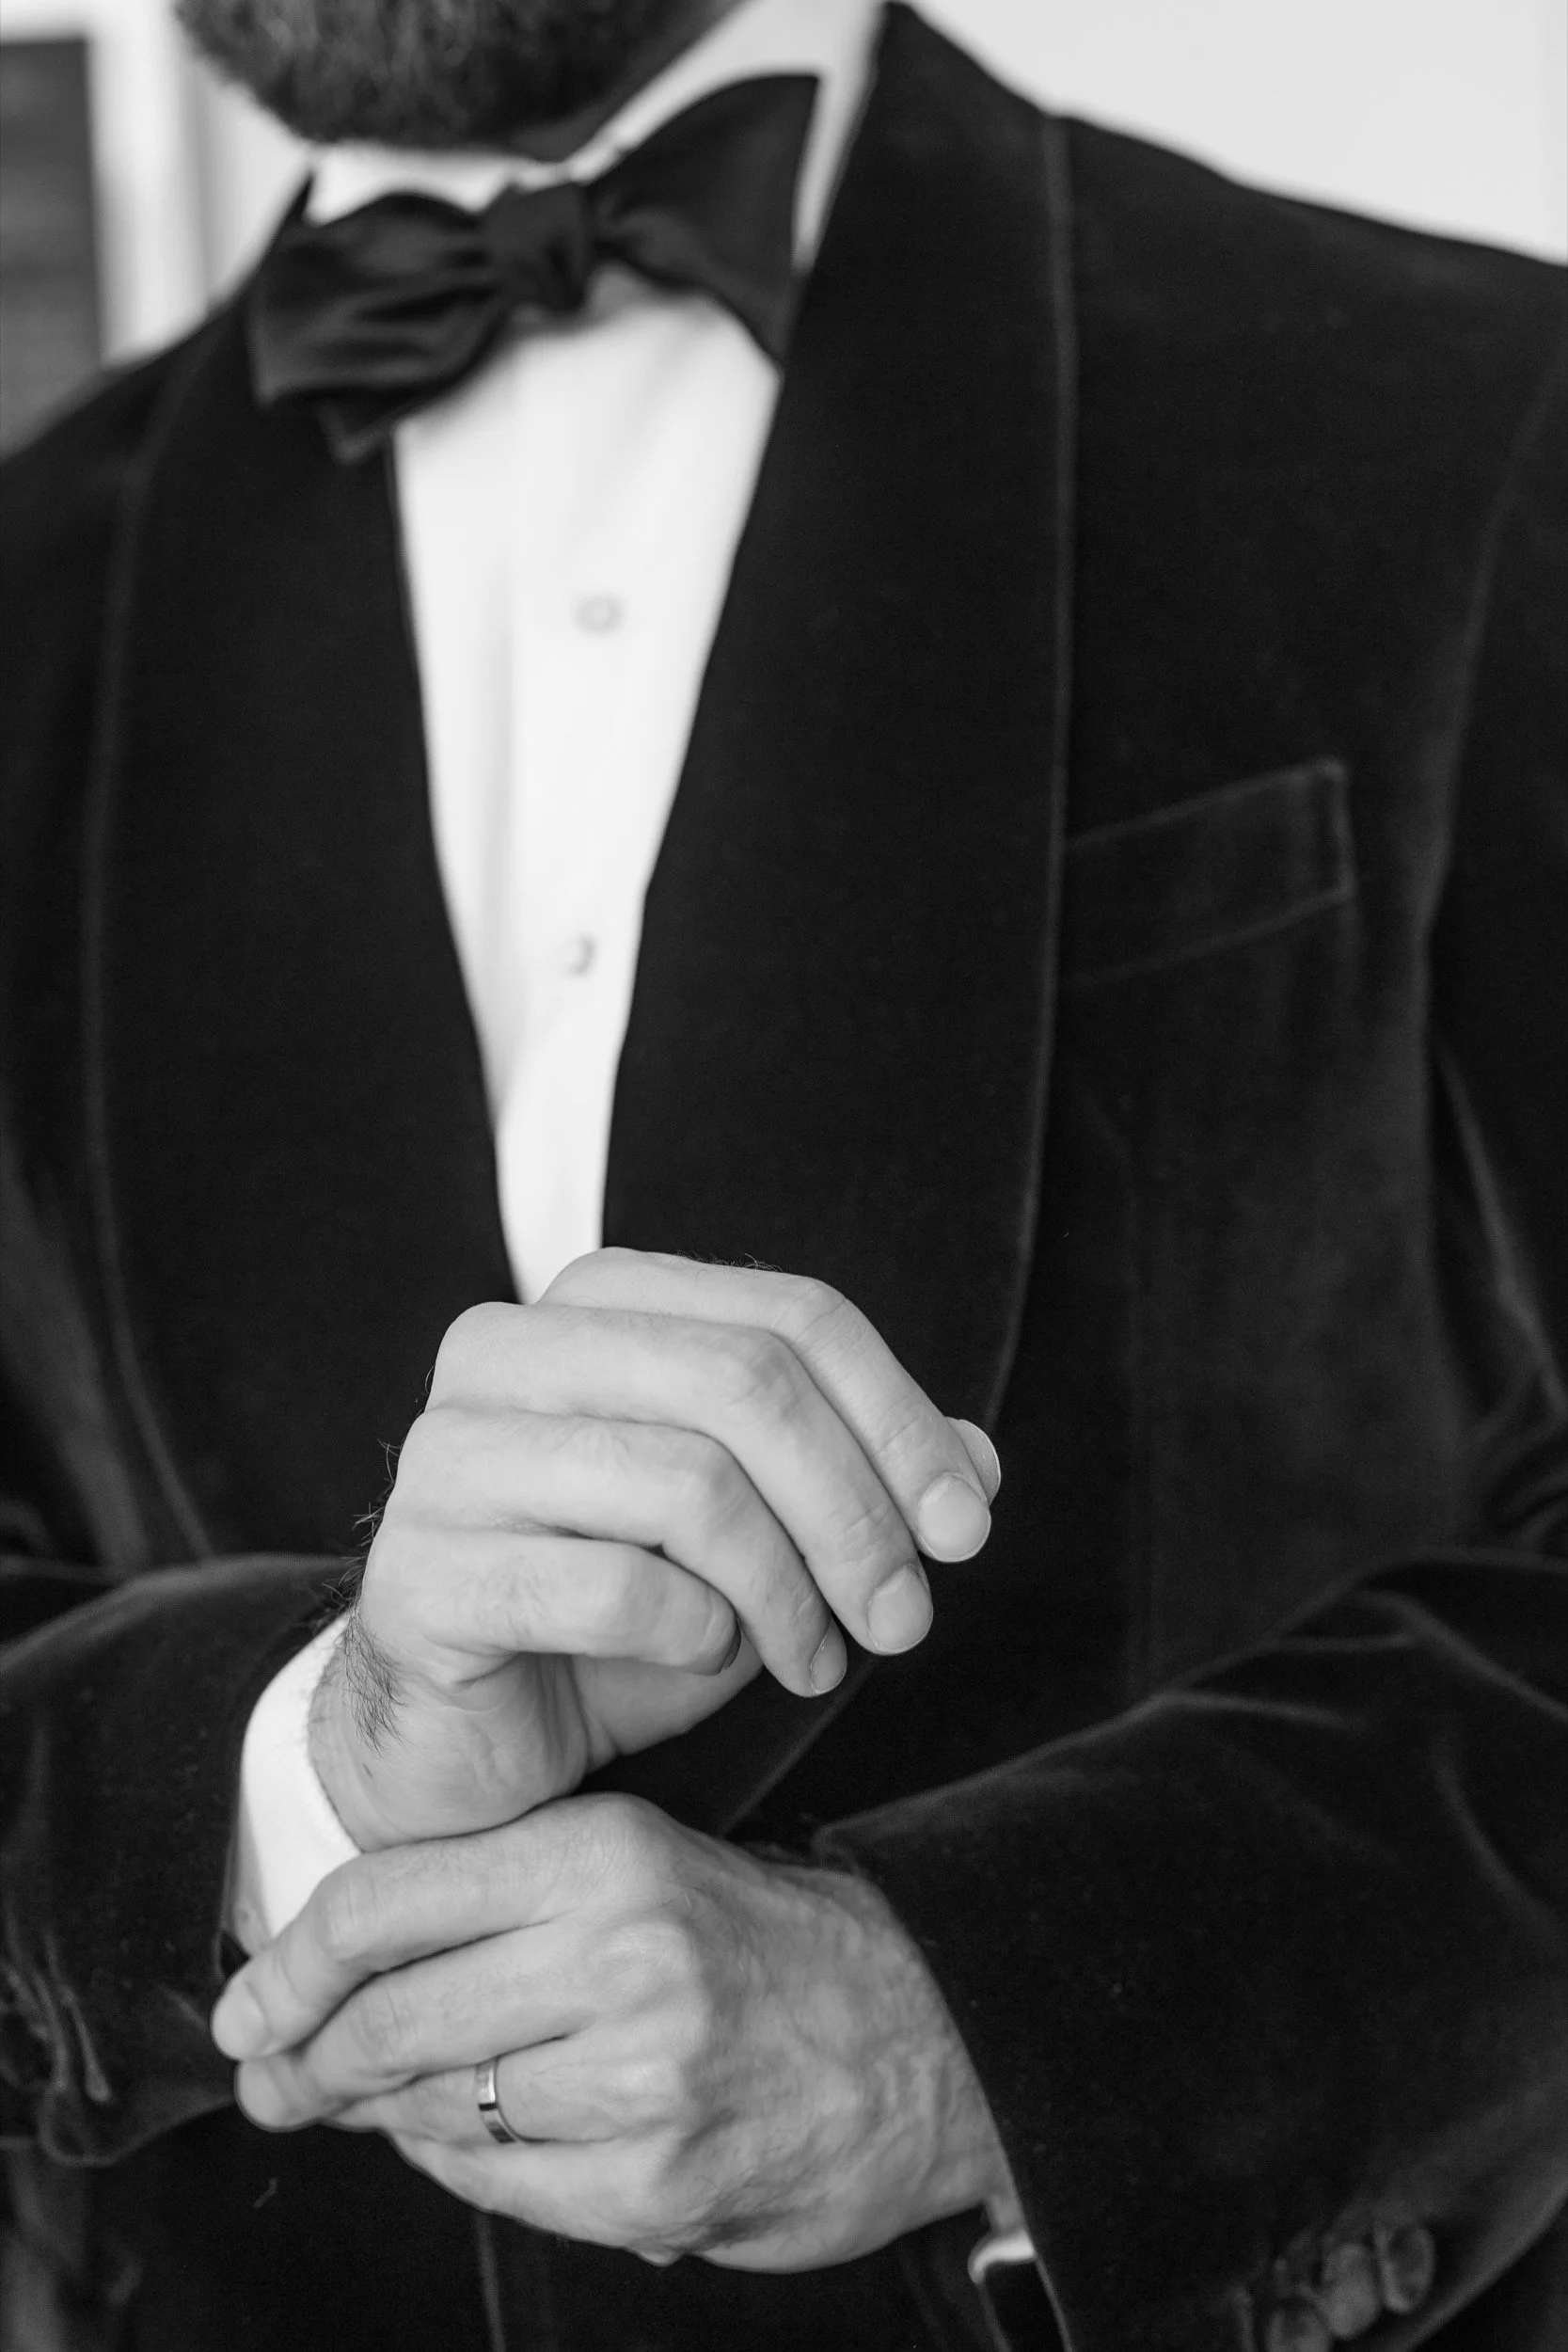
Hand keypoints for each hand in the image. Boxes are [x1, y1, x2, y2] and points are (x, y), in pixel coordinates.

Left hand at [212, 1793, 1013, 2267]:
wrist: (924, 2033)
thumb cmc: (758, 1940)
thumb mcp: (639, 1865)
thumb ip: (496, 1903)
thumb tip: (325, 1986)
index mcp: (606, 1851)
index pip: (385, 1900)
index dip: (288, 1963)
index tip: (247, 2005)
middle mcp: (618, 1954)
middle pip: (387, 2015)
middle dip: (309, 2058)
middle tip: (275, 2077)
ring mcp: (638, 2081)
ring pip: (433, 2105)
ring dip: (383, 2112)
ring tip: (370, 2102)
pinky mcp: (656, 2188)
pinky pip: (495, 2185)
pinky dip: (458, 2166)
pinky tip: (465, 2142)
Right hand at [314, 1250, 998, 1847]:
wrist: (464, 1739)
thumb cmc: (615, 1621)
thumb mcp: (763, 1542)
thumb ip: (859, 1482)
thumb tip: (977, 1465)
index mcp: (597, 1304)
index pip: (791, 1313)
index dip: (900, 1418)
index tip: (965, 1529)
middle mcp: (507, 1348)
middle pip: (746, 1381)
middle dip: (856, 1511)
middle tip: (905, 1617)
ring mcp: (450, 1454)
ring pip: (690, 1482)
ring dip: (788, 1592)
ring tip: (813, 1660)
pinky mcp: (421, 1571)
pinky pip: (616, 1588)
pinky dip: (697, 1638)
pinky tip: (704, 1663)